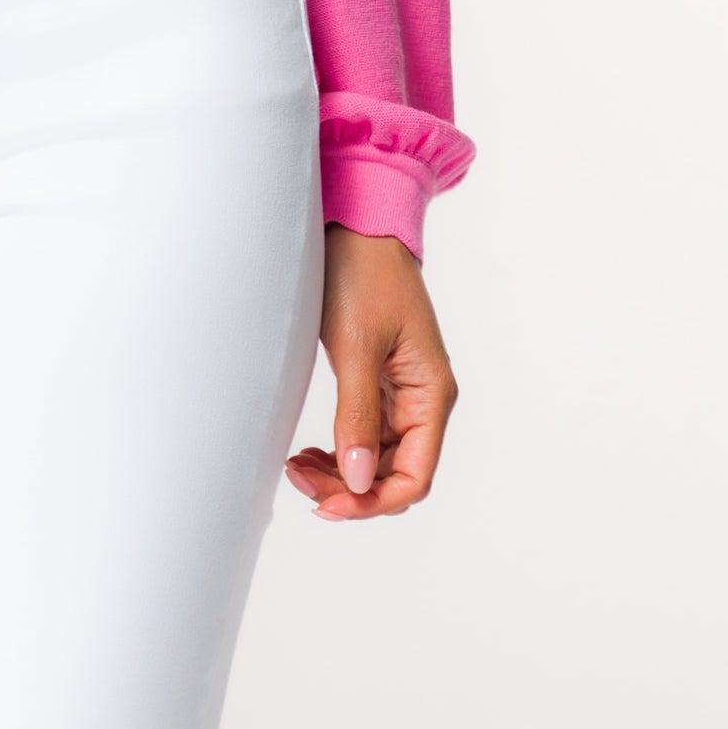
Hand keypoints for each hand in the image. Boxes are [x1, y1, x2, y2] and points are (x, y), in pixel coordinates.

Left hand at [283, 224, 458, 520]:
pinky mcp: (377, 380)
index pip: (414, 476)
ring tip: (296, 467)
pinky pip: (364, 433)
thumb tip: (357, 481)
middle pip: (393, 473)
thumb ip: (357, 415)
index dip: (372, 501)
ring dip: (341, 472)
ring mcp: (400, 392)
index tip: (327, 504)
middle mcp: (422, 400)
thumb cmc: (363, 275)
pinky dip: (339, 448)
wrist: (357, 224)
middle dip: (349, 489)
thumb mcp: (356, 346)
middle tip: (297, 479)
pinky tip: (309, 452)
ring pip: (375, 458)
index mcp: (431, 394)